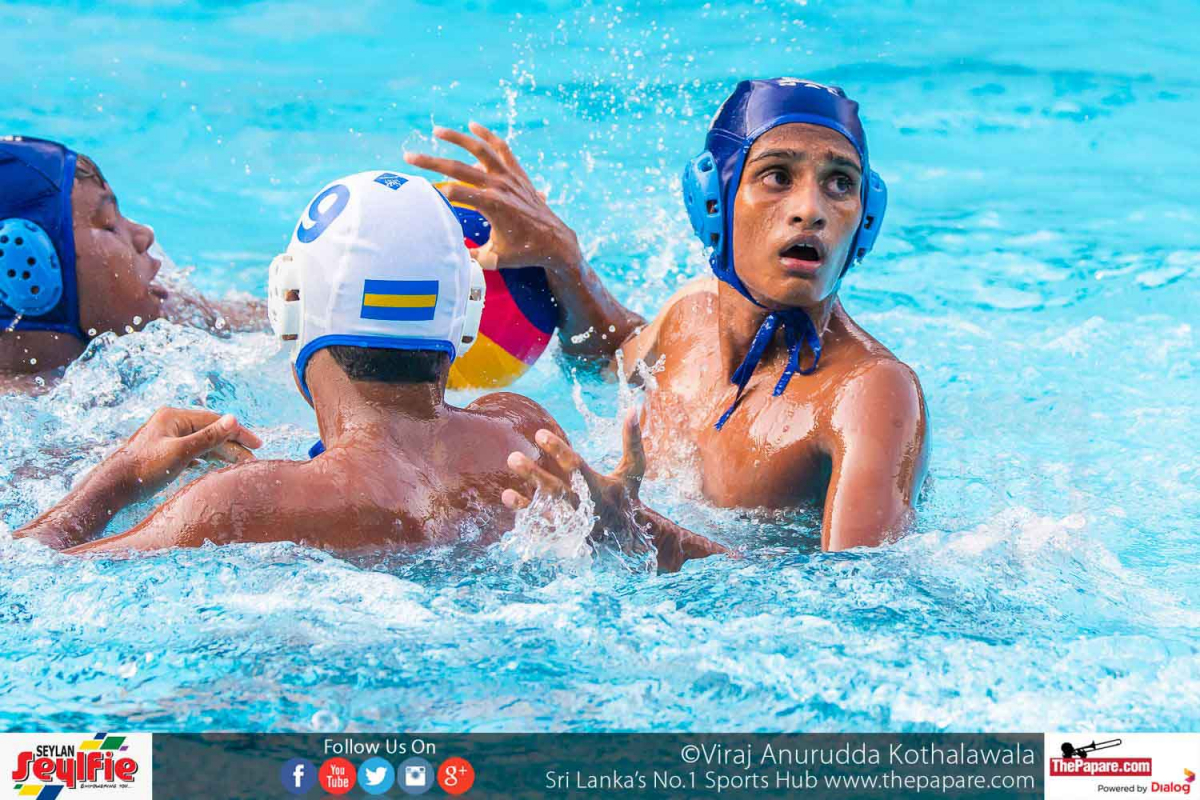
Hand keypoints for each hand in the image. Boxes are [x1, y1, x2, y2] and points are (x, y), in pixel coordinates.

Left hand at [107, 407, 261, 500]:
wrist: (114, 486)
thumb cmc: (144, 469)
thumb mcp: (180, 453)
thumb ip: (208, 437)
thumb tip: (233, 419)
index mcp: (174, 417)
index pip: (214, 420)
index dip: (238, 432)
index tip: (257, 444)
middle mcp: (171, 423)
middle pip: (210, 430)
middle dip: (232, 444)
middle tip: (253, 458)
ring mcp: (167, 436)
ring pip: (202, 442)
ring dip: (221, 452)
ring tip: (240, 464)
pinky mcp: (164, 450)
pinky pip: (193, 450)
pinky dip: (207, 457)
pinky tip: (216, 465)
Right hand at [404, 122, 582, 273]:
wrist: (556, 242)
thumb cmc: (524, 253)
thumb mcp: (494, 259)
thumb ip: (469, 255)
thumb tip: (449, 254)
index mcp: (492, 206)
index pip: (455, 193)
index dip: (435, 193)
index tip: (418, 196)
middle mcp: (499, 186)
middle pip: (459, 168)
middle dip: (431, 162)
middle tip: (408, 156)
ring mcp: (509, 177)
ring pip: (480, 150)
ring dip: (457, 138)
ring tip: (436, 131)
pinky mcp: (517, 174)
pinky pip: (501, 149)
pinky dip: (487, 136)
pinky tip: (472, 126)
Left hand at [504, 410, 647, 547]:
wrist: (629, 537)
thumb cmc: (628, 496)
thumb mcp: (634, 469)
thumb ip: (632, 440)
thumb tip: (633, 408)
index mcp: (600, 487)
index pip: (576, 466)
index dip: (558, 450)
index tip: (539, 434)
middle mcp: (586, 506)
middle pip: (557, 492)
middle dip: (535, 476)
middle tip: (512, 458)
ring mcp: (575, 524)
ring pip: (547, 515)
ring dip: (526, 505)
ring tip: (506, 494)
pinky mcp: (567, 537)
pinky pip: (543, 531)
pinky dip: (527, 521)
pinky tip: (510, 504)